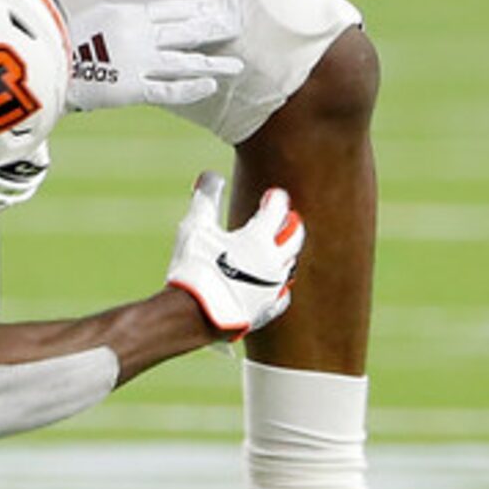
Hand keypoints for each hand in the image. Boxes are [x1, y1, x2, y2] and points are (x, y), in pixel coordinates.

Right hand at [66, 0, 243, 112]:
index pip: (172, 9)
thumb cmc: (60, 40)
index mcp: (127, 14)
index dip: (198, 8)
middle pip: (185, 31)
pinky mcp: (133, 89)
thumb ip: (120, 20)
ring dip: (212, 63)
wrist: (45, 66)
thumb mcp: (93, 17)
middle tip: (237, 26)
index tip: (219, 6)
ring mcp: (138, 62)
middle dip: (213, 28)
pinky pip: (169, 89)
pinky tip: (210, 86)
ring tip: (236, 65)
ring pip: (184, 61)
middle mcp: (139, 35)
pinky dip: (190, 88)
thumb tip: (141, 21)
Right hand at [164, 172, 301, 336]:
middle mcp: (274, 262)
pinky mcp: (267, 309)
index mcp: (259, 239)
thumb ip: (205, 198)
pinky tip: (275, 284)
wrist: (194, 314)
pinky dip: (280, 285)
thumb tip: (210, 174)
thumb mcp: (195, 226)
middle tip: (289, 216)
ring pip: (290, 265)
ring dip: (287, 253)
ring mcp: (274, 287)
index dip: (275, 200)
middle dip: (292, 224)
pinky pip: (282, 294)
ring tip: (281, 247)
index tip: (273, 194)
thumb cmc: (194, 266)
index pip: (277, 211)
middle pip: (294, 237)